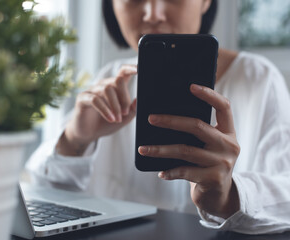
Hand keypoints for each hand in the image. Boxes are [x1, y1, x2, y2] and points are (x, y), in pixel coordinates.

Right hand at [57, 65, 136, 155]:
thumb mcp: (124, 119)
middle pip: (117, 81)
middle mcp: (103, 85)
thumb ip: (133, 110)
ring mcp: (91, 90)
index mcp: (114, 87)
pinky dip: (105, 110)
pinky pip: (95, 100)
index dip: (131, 68)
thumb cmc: (106, 123)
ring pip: (107, 89)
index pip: (123, 72)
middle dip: (124, 98)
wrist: (88, 134)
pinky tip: (110, 119)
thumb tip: (139, 100)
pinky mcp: (82, 98)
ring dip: (115, 106)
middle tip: (125, 113)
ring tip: (117, 119)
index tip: (139, 69)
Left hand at [138, 84, 239, 218]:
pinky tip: (160, 172)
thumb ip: (196, 132)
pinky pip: (186, 172)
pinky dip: (170, 171)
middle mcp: (229, 145)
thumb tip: (162, 117)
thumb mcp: (208, 145)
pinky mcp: (214, 179)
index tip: (191, 86)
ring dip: (161, 150)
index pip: (224, 107)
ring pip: (186, 151)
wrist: (219, 195)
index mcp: (228, 131)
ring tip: (143, 149)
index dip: (209, 95)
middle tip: (150, 118)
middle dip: (171, 121)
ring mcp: (223, 162)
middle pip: (198, 126)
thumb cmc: (207, 163)